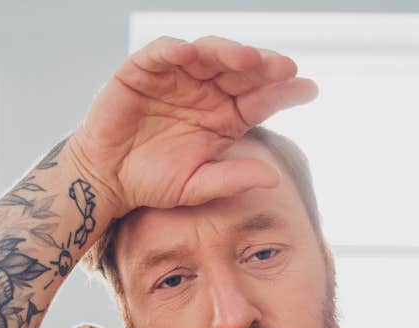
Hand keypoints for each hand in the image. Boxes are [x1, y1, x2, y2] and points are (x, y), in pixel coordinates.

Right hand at [67, 35, 317, 215]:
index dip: (284, 92)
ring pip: (208, 53)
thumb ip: (232, 179)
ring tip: (247, 59)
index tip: (310, 90)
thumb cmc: (155, 182)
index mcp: (225, 116)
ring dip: (227, 52)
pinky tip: (190, 53)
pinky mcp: (143, 70)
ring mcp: (176, 76)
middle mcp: (206, 90)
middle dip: (263, 67)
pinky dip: (174, 50)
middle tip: (285, 69)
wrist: (109, 180)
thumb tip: (273, 178)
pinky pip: (161, 53)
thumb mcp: (197, 186)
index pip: (261, 98)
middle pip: (240, 70)